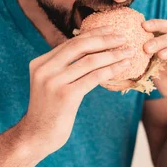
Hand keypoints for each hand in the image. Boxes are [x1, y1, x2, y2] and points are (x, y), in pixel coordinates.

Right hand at [19, 26, 134, 153]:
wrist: (37, 136)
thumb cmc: (51, 110)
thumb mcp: (52, 83)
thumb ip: (64, 67)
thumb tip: (91, 50)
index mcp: (40, 63)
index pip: (71, 42)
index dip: (93, 34)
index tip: (111, 29)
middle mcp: (45, 69)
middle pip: (80, 46)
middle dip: (105, 40)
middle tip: (124, 38)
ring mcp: (54, 82)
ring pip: (90, 61)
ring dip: (113, 55)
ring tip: (129, 52)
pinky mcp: (65, 96)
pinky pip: (94, 77)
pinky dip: (111, 70)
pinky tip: (124, 67)